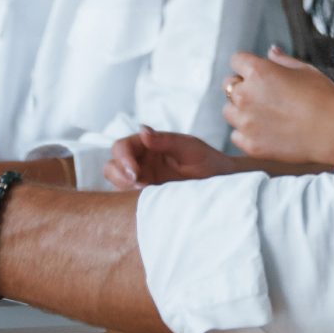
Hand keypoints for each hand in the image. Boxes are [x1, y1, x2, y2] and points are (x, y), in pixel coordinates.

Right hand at [103, 125, 242, 188]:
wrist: (221, 183)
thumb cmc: (206, 160)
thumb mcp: (189, 147)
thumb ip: (166, 141)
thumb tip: (142, 131)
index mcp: (148, 144)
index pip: (122, 147)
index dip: (123, 158)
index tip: (135, 172)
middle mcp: (141, 160)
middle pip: (113, 164)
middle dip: (119, 174)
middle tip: (138, 184)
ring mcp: (142, 179)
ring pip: (116, 181)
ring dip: (123, 186)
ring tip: (143, 192)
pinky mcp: (146, 196)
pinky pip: (127, 197)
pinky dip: (129, 198)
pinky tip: (146, 201)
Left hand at [222, 48, 333, 163]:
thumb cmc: (324, 97)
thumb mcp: (305, 70)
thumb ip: (282, 60)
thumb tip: (271, 51)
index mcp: (258, 71)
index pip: (236, 61)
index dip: (247, 66)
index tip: (257, 74)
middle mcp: (246, 94)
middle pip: (228, 85)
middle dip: (242, 87)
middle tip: (264, 97)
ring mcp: (246, 121)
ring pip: (229, 112)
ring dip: (241, 111)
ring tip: (265, 116)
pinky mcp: (250, 144)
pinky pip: (236, 136)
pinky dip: (247, 134)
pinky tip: (267, 133)